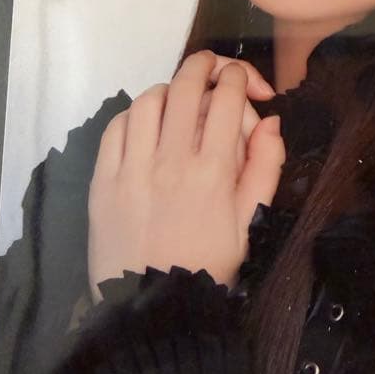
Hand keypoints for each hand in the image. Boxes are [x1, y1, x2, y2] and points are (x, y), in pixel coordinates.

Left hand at [87, 51, 284, 300]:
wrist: (153, 308)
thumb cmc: (209, 264)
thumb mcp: (252, 220)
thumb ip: (265, 166)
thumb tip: (270, 122)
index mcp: (214, 170)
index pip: (226, 97)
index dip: (242, 78)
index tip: (250, 86)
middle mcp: (171, 159)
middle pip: (187, 84)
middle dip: (208, 65)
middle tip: (219, 70)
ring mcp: (132, 167)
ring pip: (150, 99)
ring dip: (172, 89)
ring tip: (183, 101)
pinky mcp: (104, 178)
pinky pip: (117, 126)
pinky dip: (137, 114)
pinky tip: (149, 124)